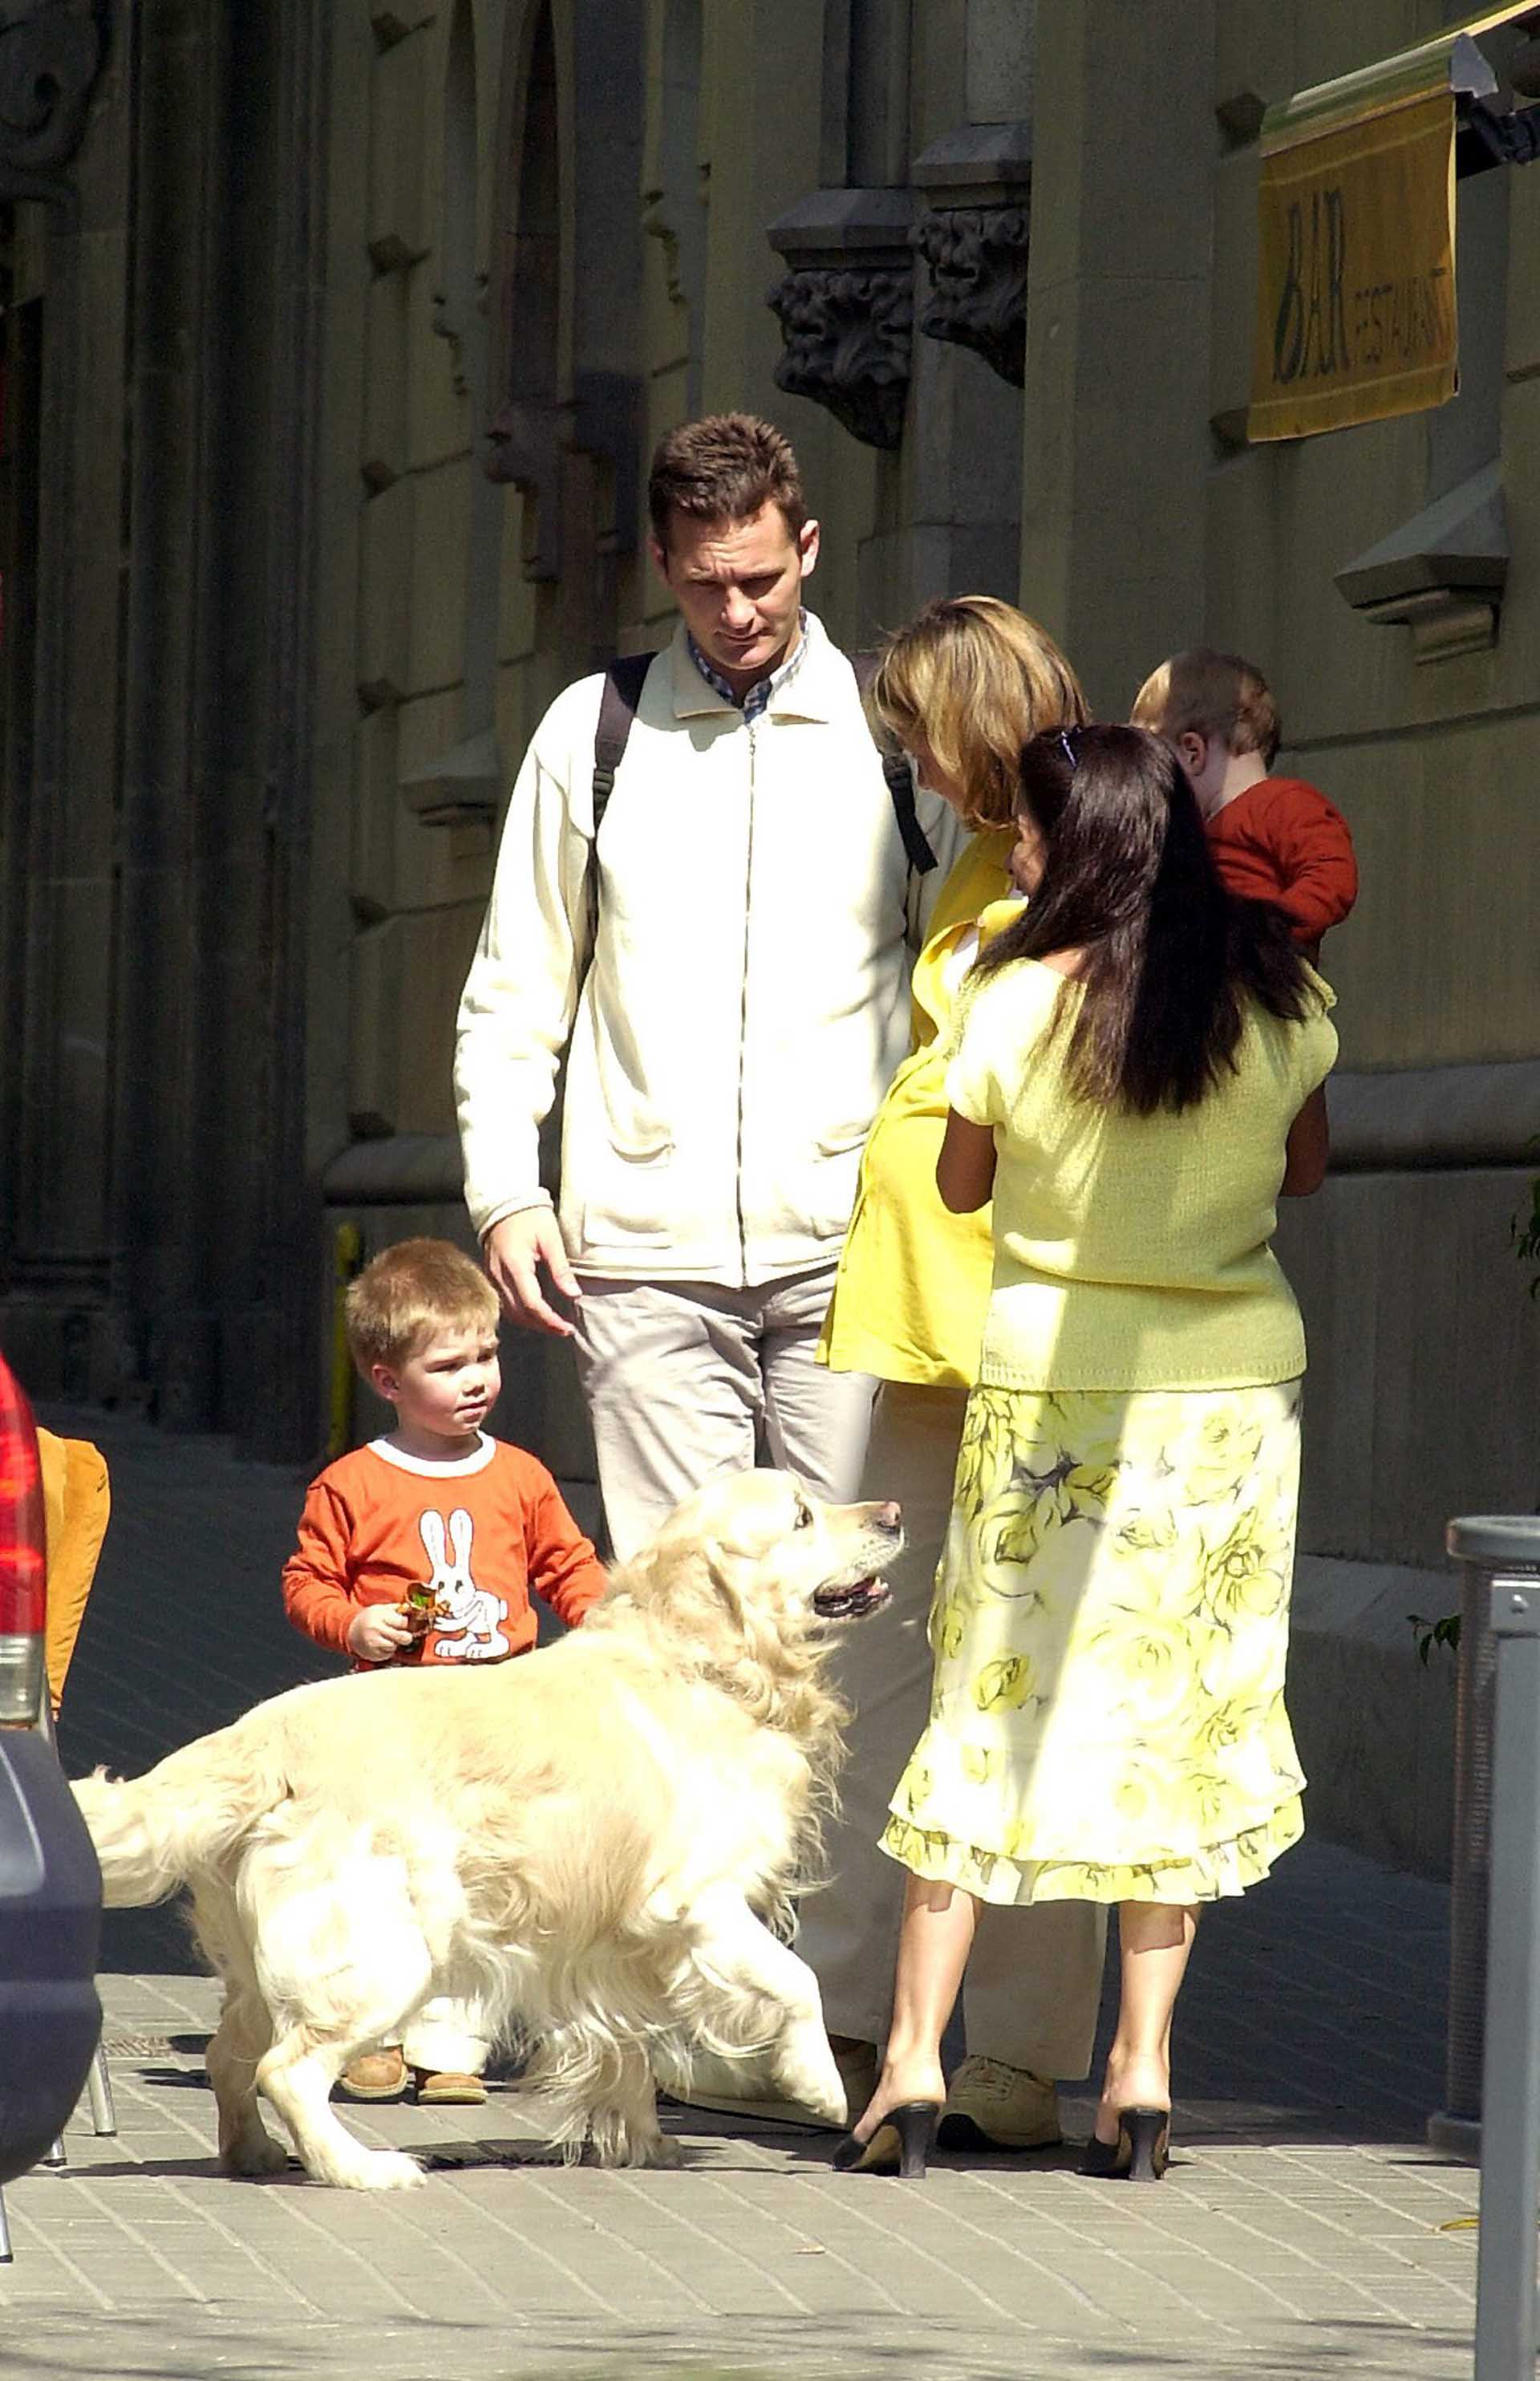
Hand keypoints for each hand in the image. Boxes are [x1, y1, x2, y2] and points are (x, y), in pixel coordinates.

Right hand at [347, 1604, 414, 1662]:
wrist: (351, 1630)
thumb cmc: (369, 1618)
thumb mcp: (381, 1608)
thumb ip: (396, 1609)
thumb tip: (411, 1609)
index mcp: (379, 1616)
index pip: (402, 1622)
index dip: (405, 1623)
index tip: (402, 1623)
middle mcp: (376, 1630)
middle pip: (402, 1637)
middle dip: (406, 1637)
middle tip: (404, 1635)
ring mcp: (373, 1643)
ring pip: (394, 1647)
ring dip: (395, 1644)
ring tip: (389, 1639)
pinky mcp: (372, 1654)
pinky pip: (387, 1655)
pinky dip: (388, 1651)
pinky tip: (383, 1645)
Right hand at [483, 1209, 581, 1336]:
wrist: (503, 1200)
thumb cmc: (529, 1215)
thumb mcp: (551, 1239)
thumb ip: (561, 1269)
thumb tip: (574, 1294)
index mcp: (514, 1265)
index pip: (532, 1304)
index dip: (550, 1320)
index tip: (566, 1327)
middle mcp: (499, 1275)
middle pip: (519, 1313)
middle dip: (542, 1325)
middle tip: (563, 1329)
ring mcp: (491, 1276)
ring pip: (509, 1311)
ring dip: (530, 1321)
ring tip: (552, 1324)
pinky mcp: (490, 1275)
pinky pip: (503, 1301)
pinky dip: (520, 1312)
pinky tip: (534, 1312)